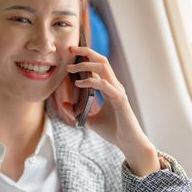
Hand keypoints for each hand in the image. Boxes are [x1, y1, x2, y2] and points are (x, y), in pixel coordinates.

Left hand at [64, 45, 159, 176]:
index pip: (98, 66)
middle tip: (71, 48)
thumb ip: (77, 112)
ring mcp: (118, 91)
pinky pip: (104, 85)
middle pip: (102, 60)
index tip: (71, 52)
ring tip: (70, 67)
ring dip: (86, 64)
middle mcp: (114, 86)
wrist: (128, 143)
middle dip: (86, 52)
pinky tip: (79, 82)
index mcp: (109, 87)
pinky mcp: (119, 100)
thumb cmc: (113, 131)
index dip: (86, 56)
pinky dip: (90, 81)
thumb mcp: (89, 120)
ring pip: (104, 68)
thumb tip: (63, 104)